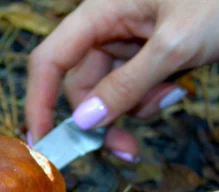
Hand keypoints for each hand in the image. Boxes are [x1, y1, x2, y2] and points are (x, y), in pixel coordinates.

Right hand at [25, 0, 218, 160]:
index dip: (39, 102)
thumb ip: (127, 85)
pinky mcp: (150, 52)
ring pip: (111, 92)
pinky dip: (153, 98)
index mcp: (100, 12)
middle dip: (103, 121)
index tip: (42, 144)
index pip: (50, 61)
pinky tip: (179, 87)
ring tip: (173, 96)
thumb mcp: (175, 46)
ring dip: (135, 108)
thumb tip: (87, 122)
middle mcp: (108, 27)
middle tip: (127, 151)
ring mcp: (130, 41)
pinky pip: (136, 88)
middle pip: (83, 85)